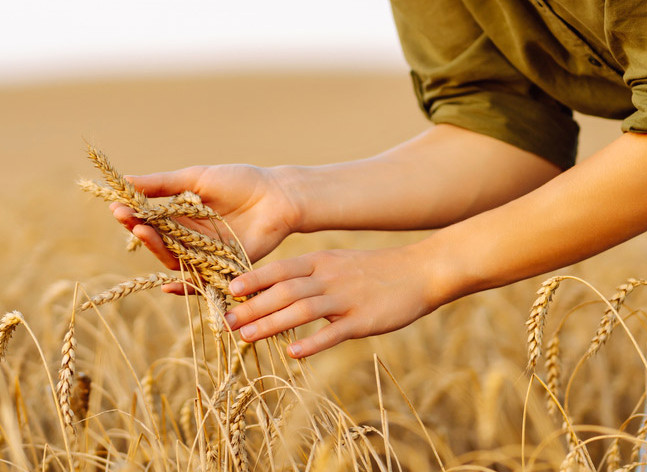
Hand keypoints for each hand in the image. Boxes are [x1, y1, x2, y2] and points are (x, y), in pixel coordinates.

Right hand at [111, 165, 302, 291]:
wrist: (278, 196)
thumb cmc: (240, 182)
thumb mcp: (197, 179)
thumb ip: (163, 184)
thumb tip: (125, 180)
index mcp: (183, 217)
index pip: (151, 221)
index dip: (134, 216)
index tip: (117, 207)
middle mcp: (191, 238)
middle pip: (159, 242)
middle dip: (141, 231)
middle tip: (127, 219)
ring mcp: (206, 255)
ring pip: (174, 259)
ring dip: (156, 248)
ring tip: (142, 231)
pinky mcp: (223, 269)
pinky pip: (200, 281)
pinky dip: (184, 286)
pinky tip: (168, 284)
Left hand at [224, 246, 443, 357]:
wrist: (421, 271)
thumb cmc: (375, 271)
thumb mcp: (338, 263)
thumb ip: (309, 275)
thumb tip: (275, 290)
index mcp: (321, 261)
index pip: (280, 268)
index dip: (253, 279)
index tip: (228, 289)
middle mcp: (329, 276)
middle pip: (284, 291)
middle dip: (252, 306)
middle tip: (225, 321)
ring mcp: (346, 298)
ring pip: (302, 310)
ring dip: (271, 324)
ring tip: (246, 337)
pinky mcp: (363, 319)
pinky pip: (333, 332)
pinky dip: (311, 343)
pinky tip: (291, 353)